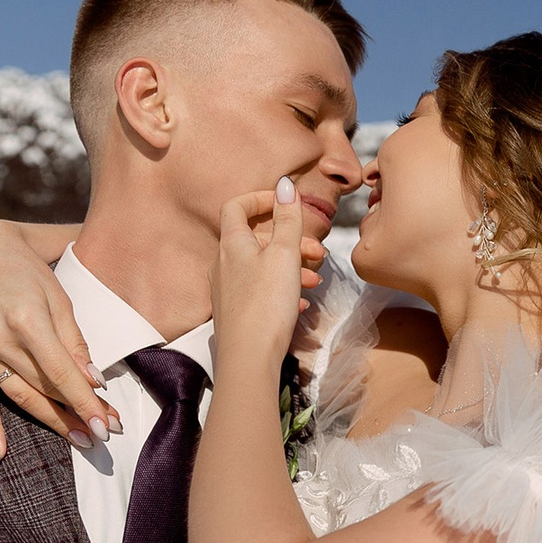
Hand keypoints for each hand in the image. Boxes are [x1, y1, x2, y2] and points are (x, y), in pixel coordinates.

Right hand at [0, 220, 112, 458]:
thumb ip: (75, 342)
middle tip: (103, 436)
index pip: (62, 373)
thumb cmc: (29, 273)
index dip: (86, 402)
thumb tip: (93, 382)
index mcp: (26, 319)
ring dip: (50, 421)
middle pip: (43, 388)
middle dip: (75, 414)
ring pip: (19, 396)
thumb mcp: (60, 298)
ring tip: (78, 440)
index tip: (107, 425)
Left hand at [211, 180, 327, 372]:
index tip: (286, 204)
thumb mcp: (284, 255)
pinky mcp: (235, 312)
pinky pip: (260, 291)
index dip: (261, 199)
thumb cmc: (265, 304)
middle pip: (257, 239)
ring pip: (262, 266)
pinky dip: (282, 290)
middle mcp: (223, 264)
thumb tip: (284, 184)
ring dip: (291, 268)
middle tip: (317, 253)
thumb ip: (288, 219)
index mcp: (232, 244)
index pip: (237, 206)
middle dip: (290, 242)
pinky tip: (300, 303)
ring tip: (314, 281)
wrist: (249, 358)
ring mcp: (227, 289)